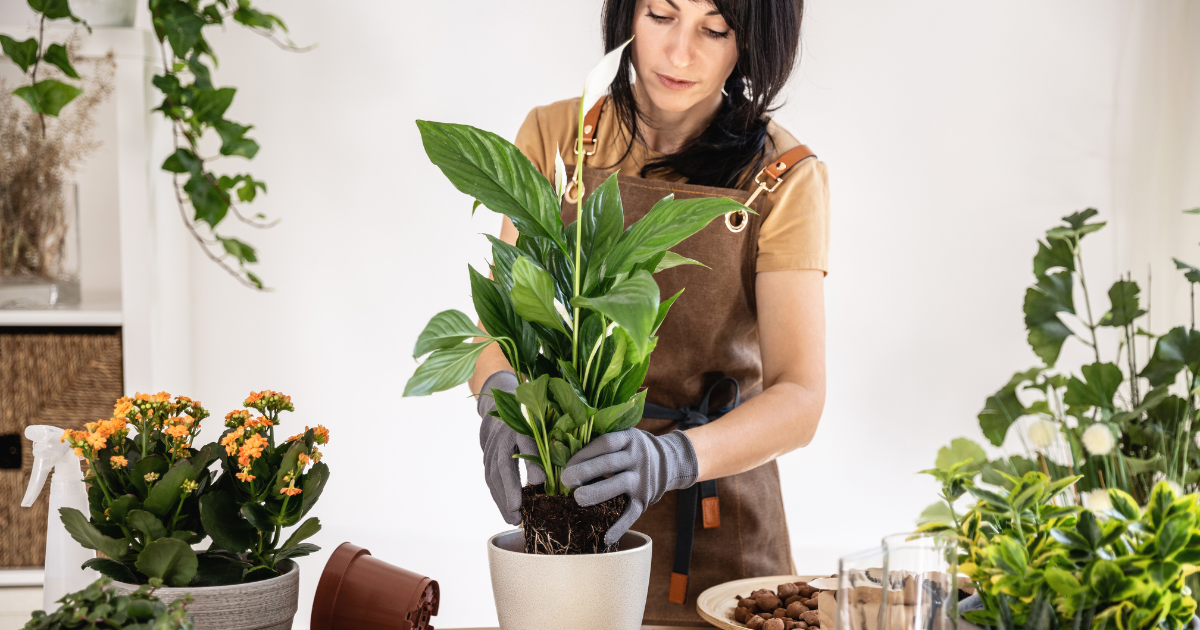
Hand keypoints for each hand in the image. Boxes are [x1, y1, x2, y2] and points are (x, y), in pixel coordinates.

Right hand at [478, 371, 544, 524]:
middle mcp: (502, 437)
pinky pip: (490, 480)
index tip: (539, 484)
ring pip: (493, 477)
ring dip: (502, 499)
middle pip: (504, 467)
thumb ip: (544, 447)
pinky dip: (498, 496)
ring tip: (512, 518)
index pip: (525, 443)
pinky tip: (506, 510)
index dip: (531, 462)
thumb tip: (545, 479)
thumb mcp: (541, 426)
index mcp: (519, 424)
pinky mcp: (486, 457)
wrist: (498, 407)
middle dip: (511, 492)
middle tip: (519, 514)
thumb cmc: (529, 418)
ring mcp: (491, 448)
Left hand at [561, 429, 698, 545]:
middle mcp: (638, 457)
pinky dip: (619, 527)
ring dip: (597, 493)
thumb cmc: (633, 450)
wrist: (669, 461)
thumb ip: (603, 445)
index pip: (605, 444)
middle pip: (609, 463)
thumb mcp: (625, 438)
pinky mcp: (645, 500)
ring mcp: (642, 480)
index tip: (566, 464)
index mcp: (629, 439)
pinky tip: (605, 537)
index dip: (585, 453)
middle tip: (565, 481)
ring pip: (619, 485)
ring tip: (577, 499)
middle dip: (585, 472)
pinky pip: (632, 514)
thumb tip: (566, 457)